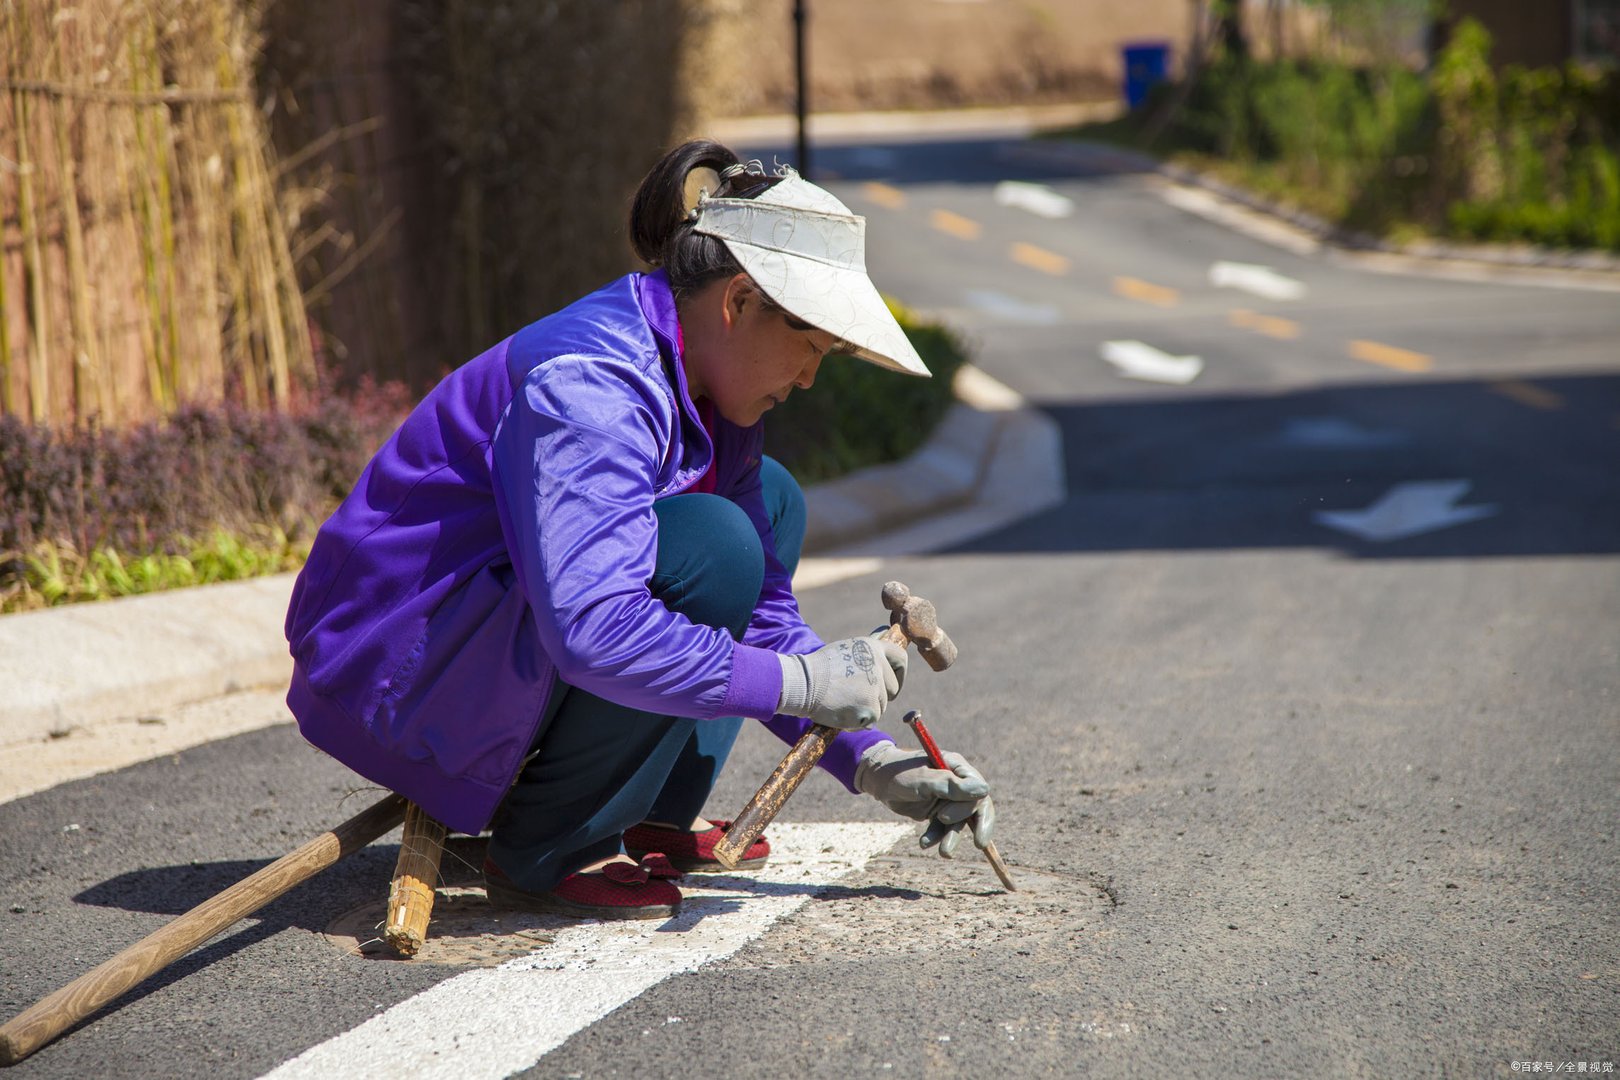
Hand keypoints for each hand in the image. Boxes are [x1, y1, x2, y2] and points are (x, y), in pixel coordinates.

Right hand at [777, 633, 906, 729]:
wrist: (802, 684)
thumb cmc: (818, 669)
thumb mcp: (846, 653)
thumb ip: (866, 660)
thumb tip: (882, 670)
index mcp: (872, 648)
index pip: (900, 658)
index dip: (900, 673)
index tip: (892, 683)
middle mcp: (878, 665)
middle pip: (893, 688)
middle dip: (880, 696)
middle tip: (859, 698)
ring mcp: (876, 687)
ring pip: (881, 706)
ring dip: (866, 709)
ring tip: (843, 702)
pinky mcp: (871, 707)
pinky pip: (871, 719)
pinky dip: (858, 720)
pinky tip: (841, 711)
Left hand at [854, 744, 994, 856]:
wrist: (877, 781)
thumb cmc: (899, 773)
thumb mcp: (922, 779)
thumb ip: (950, 785)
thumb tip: (984, 790)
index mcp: (956, 767)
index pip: (978, 788)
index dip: (976, 807)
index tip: (961, 821)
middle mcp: (956, 783)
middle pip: (976, 807)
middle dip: (976, 826)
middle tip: (978, 844)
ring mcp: (948, 799)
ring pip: (960, 822)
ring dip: (953, 837)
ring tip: (945, 853)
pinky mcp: (937, 812)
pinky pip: (943, 828)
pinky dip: (936, 837)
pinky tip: (924, 843)